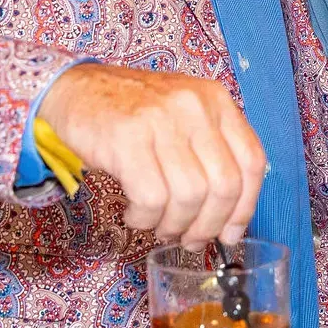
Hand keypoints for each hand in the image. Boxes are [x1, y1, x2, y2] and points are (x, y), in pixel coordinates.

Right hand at [37, 65, 265, 248]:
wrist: (75, 88)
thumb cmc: (133, 111)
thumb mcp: (184, 116)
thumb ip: (211, 154)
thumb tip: (229, 221)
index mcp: (216, 99)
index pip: (252, 161)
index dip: (245, 207)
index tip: (230, 233)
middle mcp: (194, 105)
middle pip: (224, 185)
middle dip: (208, 225)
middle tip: (189, 239)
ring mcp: (160, 120)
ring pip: (189, 196)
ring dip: (174, 225)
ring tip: (158, 226)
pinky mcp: (127, 139)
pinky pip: (152, 198)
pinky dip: (145, 218)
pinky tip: (135, 213)